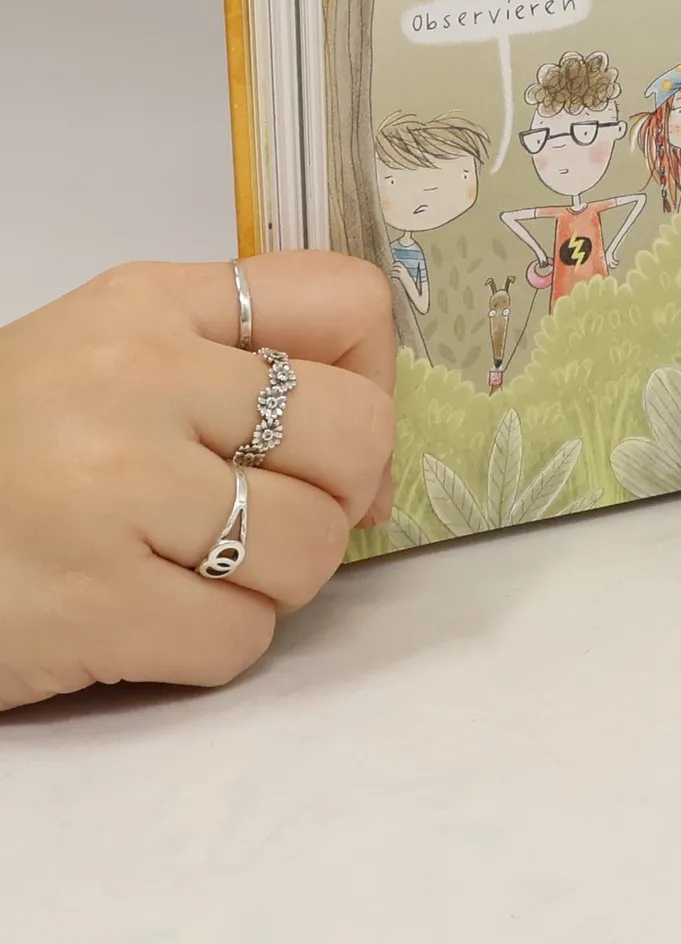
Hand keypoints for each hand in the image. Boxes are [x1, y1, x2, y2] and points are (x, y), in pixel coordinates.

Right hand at [0, 254, 395, 711]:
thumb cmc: (8, 447)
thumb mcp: (110, 354)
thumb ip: (238, 368)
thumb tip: (377, 473)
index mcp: (152, 302)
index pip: (348, 300)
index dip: (374, 375)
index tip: (334, 430)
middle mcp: (140, 379)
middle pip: (356, 434)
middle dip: (339, 495)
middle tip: (276, 514)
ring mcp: (115, 490)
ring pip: (313, 547)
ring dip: (275, 580)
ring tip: (202, 569)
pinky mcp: (92, 602)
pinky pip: (240, 638)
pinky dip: (213, 646)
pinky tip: (152, 620)